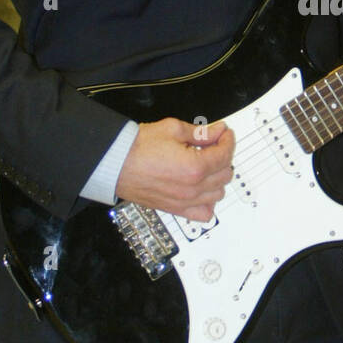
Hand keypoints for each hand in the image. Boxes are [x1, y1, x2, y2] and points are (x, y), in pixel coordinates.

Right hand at [115, 117, 234, 219]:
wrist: (114, 163)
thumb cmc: (137, 147)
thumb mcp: (172, 129)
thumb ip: (200, 132)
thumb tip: (218, 131)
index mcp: (194, 168)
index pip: (225, 154)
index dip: (228, 140)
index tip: (224, 133)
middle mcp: (192, 189)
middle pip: (225, 174)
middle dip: (223, 156)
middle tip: (213, 145)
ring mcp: (184, 202)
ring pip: (219, 193)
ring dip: (217, 178)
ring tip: (207, 165)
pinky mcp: (175, 209)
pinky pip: (204, 214)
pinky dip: (208, 203)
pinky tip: (202, 189)